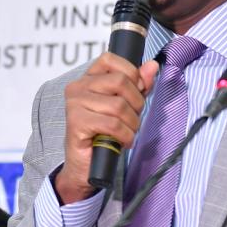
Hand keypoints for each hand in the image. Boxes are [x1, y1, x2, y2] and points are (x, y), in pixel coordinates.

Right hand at [54, 54, 158, 202]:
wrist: (85, 166)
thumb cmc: (104, 134)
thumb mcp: (125, 105)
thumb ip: (138, 85)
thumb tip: (152, 66)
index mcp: (87, 79)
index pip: (110, 59)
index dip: (130, 73)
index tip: (136, 91)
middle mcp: (77, 88)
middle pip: (120, 82)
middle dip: (136, 102)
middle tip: (134, 118)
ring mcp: (75, 105)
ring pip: (119, 105)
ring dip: (132, 123)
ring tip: (128, 132)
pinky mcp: (76, 123)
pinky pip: (113, 124)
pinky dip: (125, 135)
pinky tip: (123, 141)